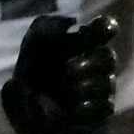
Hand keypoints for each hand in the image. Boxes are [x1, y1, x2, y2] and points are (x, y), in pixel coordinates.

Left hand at [0, 13, 119, 133]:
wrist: (24, 103)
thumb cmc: (32, 69)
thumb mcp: (34, 42)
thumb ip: (49, 26)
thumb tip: (73, 23)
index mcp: (86, 42)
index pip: (107, 28)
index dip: (105, 27)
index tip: (86, 31)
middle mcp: (98, 63)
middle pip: (109, 57)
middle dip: (87, 63)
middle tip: (67, 69)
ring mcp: (102, 87)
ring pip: (107, 83)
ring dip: (83, 86)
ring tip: (64, 90)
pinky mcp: (101, 110)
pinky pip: (106, 106)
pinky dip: (87, 106)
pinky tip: (71, 107)